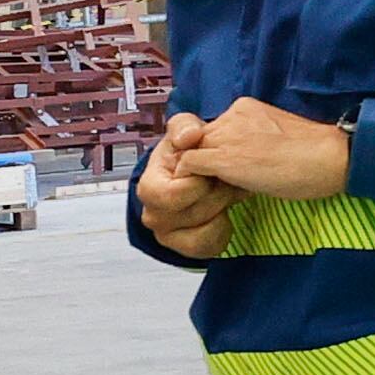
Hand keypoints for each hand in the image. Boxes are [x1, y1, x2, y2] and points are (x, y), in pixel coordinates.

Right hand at [135, 112, 238, 255]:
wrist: (192, 175)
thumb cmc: (185, 154)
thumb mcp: (184, 131)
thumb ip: (185, 126)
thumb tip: (188, 137)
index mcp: (149, 187)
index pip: (172, 195)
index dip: (197, 183)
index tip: (209, 169)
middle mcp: (153, 215)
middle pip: (194, 212)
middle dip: (217, 193)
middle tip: (225, 179)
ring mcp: (168, 235)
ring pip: (204, 230)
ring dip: (222, 209)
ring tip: (225, 192)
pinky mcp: (185, 248)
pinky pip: (211, 246)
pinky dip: (224, 229)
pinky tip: (223, 212)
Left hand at [181, 97, 356, 201]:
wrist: (329, 157)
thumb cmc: (313, 156)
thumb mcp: (274, 140)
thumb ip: (250, 144)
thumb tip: (236, 166)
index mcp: (244, 108)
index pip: (215, 131)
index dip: (218, 153)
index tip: (232, 171)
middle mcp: (231, 115)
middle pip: (198, 140)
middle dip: (205, 163)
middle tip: (222, 184)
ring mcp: (225, 135)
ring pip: (189, 153)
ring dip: (200, 174)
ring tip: (222, 191)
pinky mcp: (223, 157)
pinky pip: (188, 166)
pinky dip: (193, 183)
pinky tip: (214, 194)